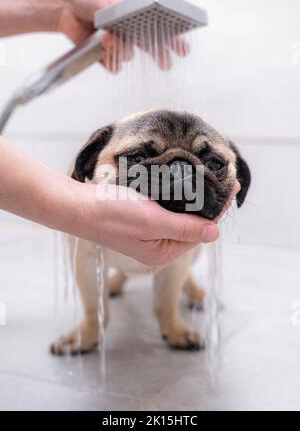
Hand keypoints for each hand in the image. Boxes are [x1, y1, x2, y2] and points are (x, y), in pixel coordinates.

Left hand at [55, 0, 188, 70]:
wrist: (62, 6)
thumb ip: (129, 13)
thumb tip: (136, 32)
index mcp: (135, 13)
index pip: (159, 26)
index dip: (172, 38)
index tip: (182, 48)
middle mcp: (127, 28)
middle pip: (149, 45)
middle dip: (158, 55)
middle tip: (165, 64)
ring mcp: (116, 41)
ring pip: (127, 56)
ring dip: (120, 52)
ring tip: (107, 41)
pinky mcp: (103, 53)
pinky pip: (112, 64)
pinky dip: (109, 62)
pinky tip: (102, 54)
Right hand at [71, 182, 240, 266]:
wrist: (78, 206)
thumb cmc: (112, 214)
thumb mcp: (151, 221)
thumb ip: (184, 228)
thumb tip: (215, 233)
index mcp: (164, 253)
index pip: (201, 230)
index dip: (219, 209)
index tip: (234, 186)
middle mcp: (160, 246)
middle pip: (194, 224)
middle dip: (210, 203)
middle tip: (225, 178)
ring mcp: (151, 233)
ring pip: (182, 216)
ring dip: (196, 199)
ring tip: (212, 179)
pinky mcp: (142, 220)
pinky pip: (168, 210)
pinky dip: (180, 198)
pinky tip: (187, 184)